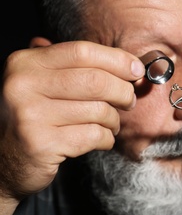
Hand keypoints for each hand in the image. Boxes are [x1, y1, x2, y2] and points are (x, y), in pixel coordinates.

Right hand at [0, 40, 144, 198]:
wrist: (2, 163)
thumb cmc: (33, 117)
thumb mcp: (40, 83)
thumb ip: (70, 66)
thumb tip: (128, 62)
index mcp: (25, 63)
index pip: (82, 51)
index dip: (117, 59)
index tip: (137, 69)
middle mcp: (23, 85)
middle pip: (96, 80)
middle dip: (123, 91)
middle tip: (129, 100)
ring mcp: (30, 115)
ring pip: (99, 110)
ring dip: (115, 119)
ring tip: (112, 123)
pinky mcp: (42, 144)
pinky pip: (94, 135)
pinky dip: (107, 138)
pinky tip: (102, 139)